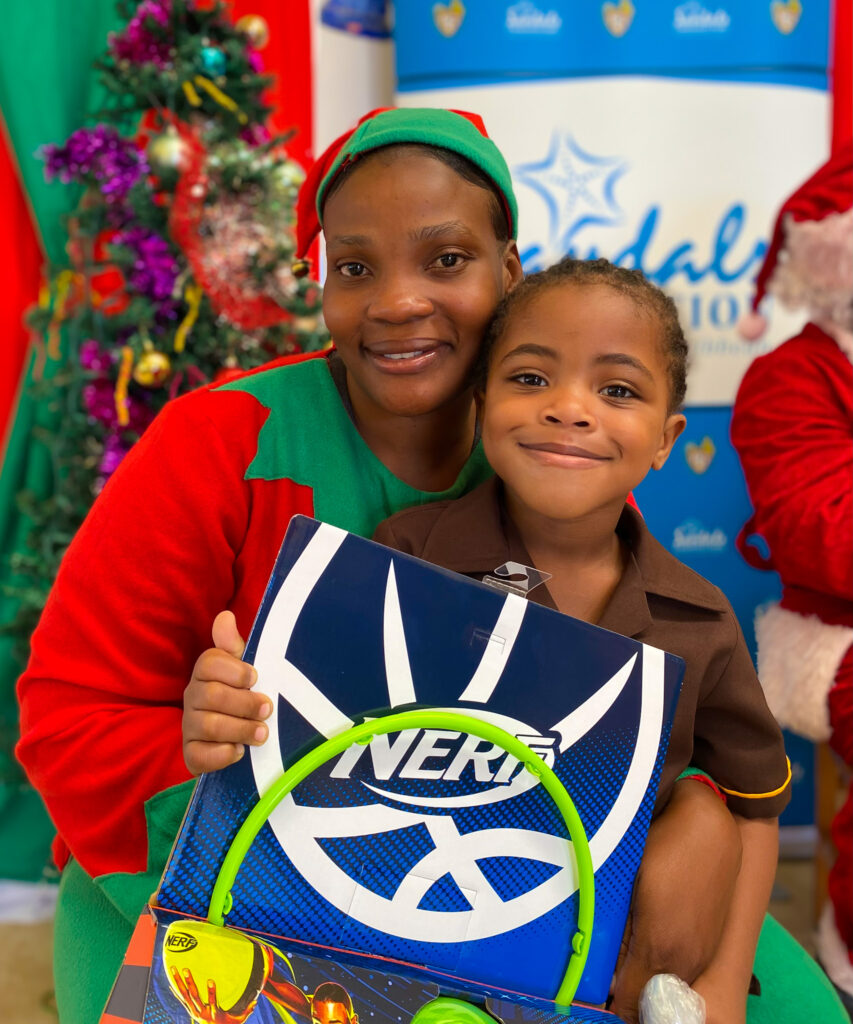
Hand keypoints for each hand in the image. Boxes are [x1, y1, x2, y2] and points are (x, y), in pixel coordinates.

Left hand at [169, 966, 260, 1023]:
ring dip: (179, 982)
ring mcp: (193, 1011)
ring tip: (174, 968)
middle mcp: (201, 1012)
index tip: (211, 979)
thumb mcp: (238, 1020)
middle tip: (186, 969)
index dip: (211, 992)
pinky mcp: (189, 1009)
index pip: (212, 1002)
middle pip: (194, 997)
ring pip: (184, 996)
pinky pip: (181, 998)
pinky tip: (171, 980)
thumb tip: (257, 999)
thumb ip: (247, 1010)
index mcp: (213, 1014)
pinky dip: (176, 989)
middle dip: (190, 982)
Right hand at [183, 610, 272, 774]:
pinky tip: (239, 752)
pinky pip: (199, 755)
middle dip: (244, 703)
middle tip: (267, 709)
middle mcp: (192, 697)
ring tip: (262, 733)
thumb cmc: (240, 696)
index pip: (208, 663)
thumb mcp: (242, 669)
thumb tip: (226, 616)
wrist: (231, 738)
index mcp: (205, 673)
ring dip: (240, 729)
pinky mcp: (191, 754)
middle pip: (211, 696)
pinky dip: (222, 754)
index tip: (255, 678)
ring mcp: (189, 726)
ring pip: (209, 725)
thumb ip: (234, 646)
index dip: (234, 670)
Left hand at [609, 779, 741, 1022]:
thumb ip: (617, 936)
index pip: (627, 1005)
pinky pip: (682, 974)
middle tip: (599, 981)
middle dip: (622, 996)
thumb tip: (603, 975)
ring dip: (643, 983)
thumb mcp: (630, 888)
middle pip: (646, 1001)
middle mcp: (684, 963)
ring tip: (620, 964)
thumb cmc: (663, 851)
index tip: (586, 996)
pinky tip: (647, 949)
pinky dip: (662, 972)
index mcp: (657, 949)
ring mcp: (700, 957)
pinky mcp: (710, 947)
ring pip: (664, 988)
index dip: (605, 1005)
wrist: (711, 831)